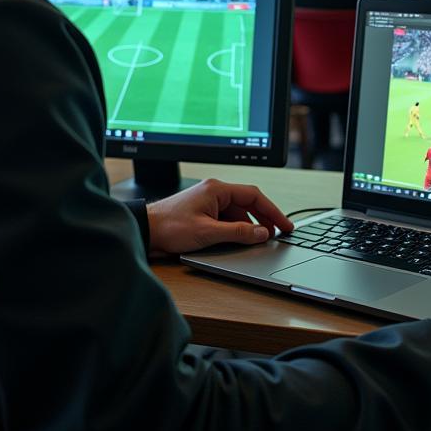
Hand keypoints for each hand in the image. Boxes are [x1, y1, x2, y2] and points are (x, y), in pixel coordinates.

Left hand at [146, 178, 293, 253]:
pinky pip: (227, 218)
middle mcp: (214, 192)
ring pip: (238, 212)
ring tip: (262, 240)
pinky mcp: (203, 214)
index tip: (285, 225)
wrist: (146, 230)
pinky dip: (238, 228)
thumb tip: (262, 233)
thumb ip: (238, 232)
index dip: (272, 210)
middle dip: (265, 218)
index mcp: (217, 189)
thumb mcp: (208, 232)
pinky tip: (242, 240)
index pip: (254, 195)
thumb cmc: (170, 226)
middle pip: (248, 202)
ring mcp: (208, 203)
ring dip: (251, 225)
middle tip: (279, 233)